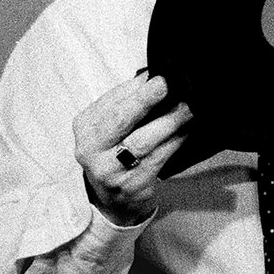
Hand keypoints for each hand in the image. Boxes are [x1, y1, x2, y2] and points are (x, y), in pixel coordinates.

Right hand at [74, 72, 192, 225]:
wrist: (113, 199)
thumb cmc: (115, 153)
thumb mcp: (110, 127)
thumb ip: (127, 102)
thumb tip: (154, 75)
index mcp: (85, 127)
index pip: (111, 102)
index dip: (136, 87)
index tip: (159, 74)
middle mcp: (91, 150)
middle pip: (120, 120)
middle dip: (145, 100)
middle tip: (168, 84)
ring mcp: (110, 171)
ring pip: (143, 141)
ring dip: (170, 121)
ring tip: (188, 107)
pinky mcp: (132, 185)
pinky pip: (158, 158)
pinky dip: (176, 140)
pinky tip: (188, 129)